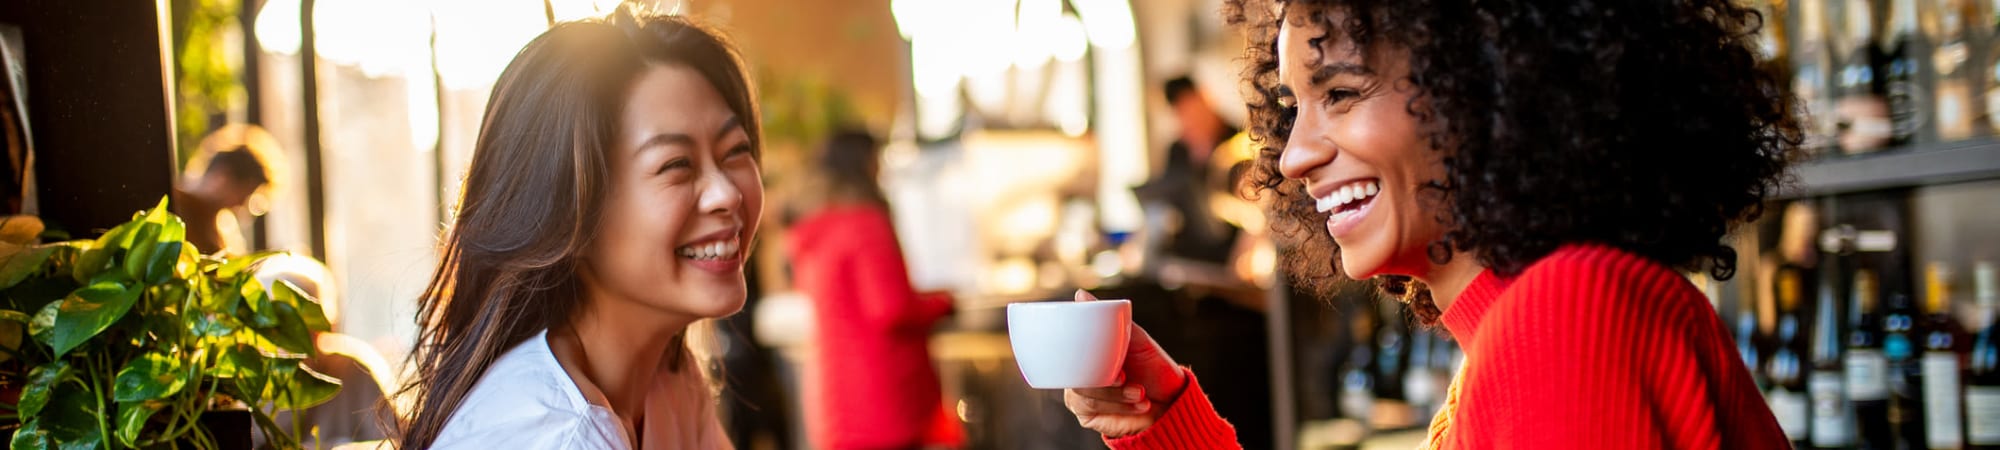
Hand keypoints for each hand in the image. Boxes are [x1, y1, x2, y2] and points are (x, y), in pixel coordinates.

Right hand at [1063, 290, 1187, 437]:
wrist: (1172, 402)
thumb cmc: (1154, 368)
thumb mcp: (1137, 340)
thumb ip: (1111, 320)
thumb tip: (1080, 295)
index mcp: (1087, 353)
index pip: (1066, 349)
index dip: (1077, 353)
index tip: (1107, 358)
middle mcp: (1080, 373)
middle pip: (1073, 374)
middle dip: (1102, 380)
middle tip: (1124, 377)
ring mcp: (1082, 396)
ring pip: (1083, 394)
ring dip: (1115, 395)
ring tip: (1140, 392)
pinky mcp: (1088, 417)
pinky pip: (1092, 411)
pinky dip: (1118, 408)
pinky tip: (1139, 403)